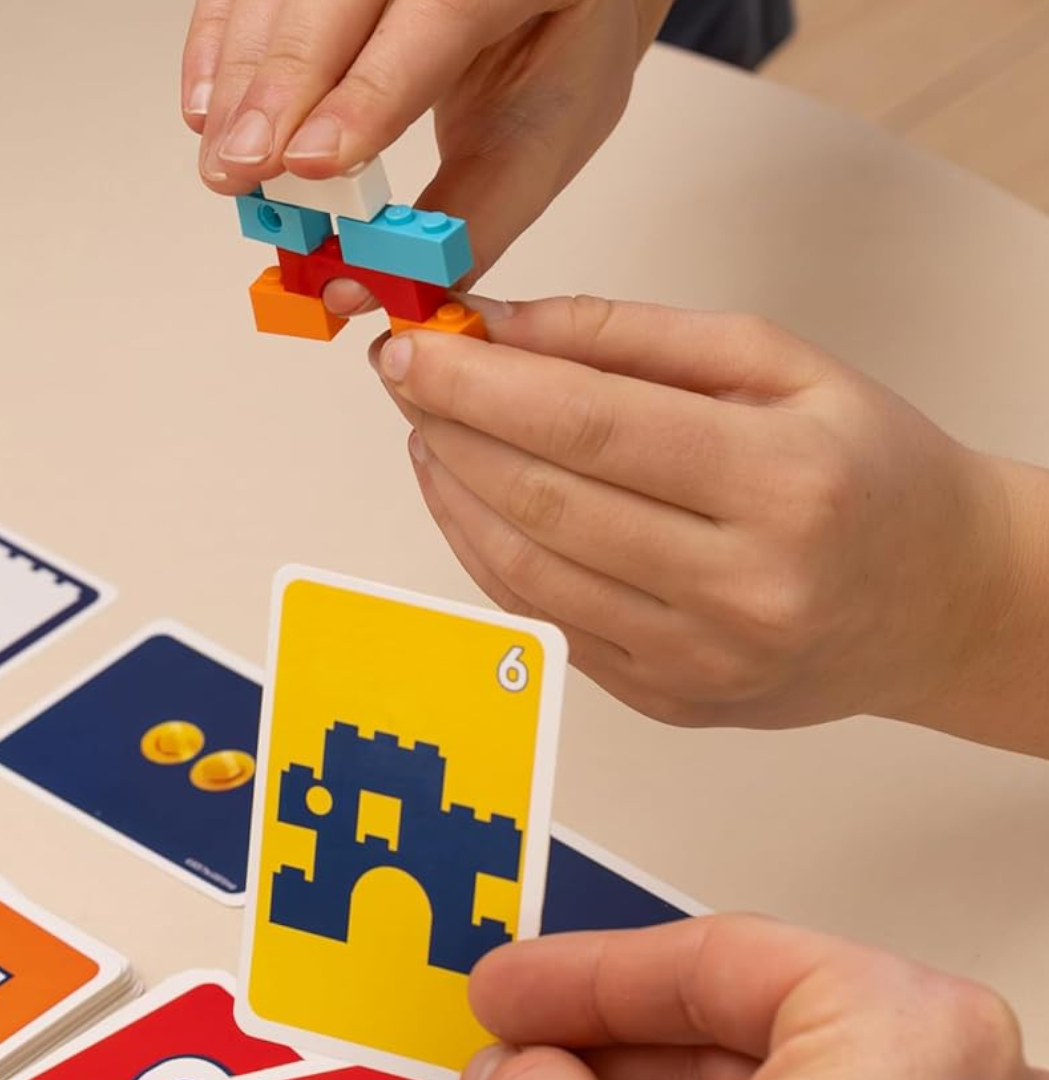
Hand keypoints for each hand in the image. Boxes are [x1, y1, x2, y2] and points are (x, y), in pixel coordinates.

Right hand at [181, 0, 673, 289]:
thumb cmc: (559, 46)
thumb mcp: (546, 135)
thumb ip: (470, 218)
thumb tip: (366, 285)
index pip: (437, 14)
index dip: (367, 92)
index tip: (311, 163)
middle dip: (278, 89)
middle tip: (243, 171)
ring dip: (239, 80)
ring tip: (226, 161)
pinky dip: (216, 48)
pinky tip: (209, 109)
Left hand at [368, 296, 1046, 746]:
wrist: (943, 599)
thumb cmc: (866, 467)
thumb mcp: (778, 363)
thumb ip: (631, 336)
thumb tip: (501, 325)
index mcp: (785, 483)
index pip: (590, 427)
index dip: (480, 385)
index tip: (412, 345)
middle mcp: (744, 586)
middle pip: (545, 500)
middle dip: (450, 428)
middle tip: (402, 374)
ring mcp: (702, 659)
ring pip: (527, 572)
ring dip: (453, 493)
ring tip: (427, 430)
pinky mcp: (668, 701)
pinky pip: (544, 621)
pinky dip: (487, 554)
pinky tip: (467, 497)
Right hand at [464, 915, 1041, 1079]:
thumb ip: (569, 1074)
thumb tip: (518, 1065)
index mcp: (908, 1025)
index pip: (717, 953)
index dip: (584, 970)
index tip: (509, 985)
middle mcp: (948, 1070)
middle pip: (738, 1022)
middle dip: (600, 1037)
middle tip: (511, 1047)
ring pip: (764, 1074)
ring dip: (633, 1079)